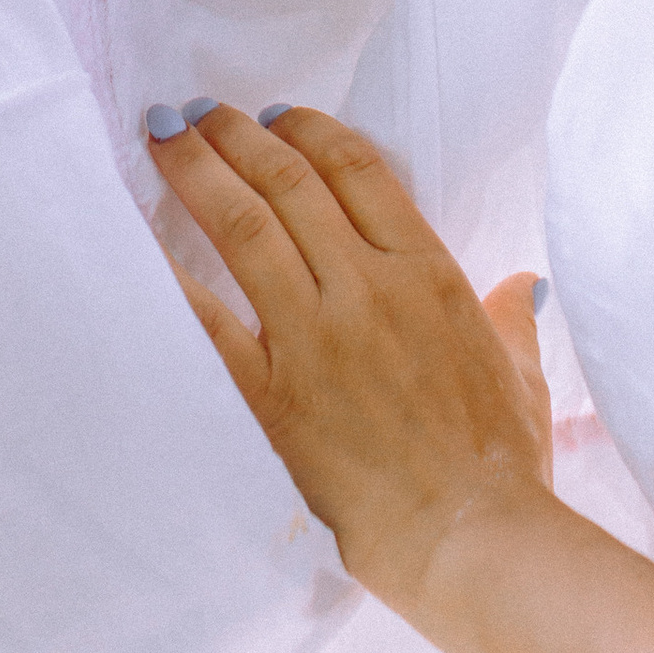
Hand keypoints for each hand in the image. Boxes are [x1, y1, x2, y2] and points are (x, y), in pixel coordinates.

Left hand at [149, 100, 552, 623]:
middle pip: (289, 181)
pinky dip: (166, 274)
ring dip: (196, 170)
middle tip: (197, 110)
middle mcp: (366, 288)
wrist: (472, 541)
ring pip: (244, 225)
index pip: (358, 169)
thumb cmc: (503, 468)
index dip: (310, 130)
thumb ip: (511, 319)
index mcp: (427, 274)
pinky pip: (206, 319)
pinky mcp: (271, 392)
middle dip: (236, 134)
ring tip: (160, 135)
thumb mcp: (521, 376)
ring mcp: (314, 336)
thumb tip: (519, 287)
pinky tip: (132, 239)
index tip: (277, 116)